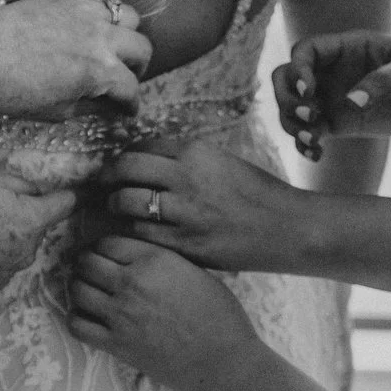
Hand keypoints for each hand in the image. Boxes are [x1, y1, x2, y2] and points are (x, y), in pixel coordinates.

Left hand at [0, 0, 151, 118]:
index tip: (126, 110)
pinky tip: (92, 28)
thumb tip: (111, 108)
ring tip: (112, 47)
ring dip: (127, 36)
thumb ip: (91, 107)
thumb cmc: (11, 90)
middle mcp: (101, 38)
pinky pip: (106, 0)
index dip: (130, 106)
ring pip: (131, 19)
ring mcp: (88, 12)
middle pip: (142, 49)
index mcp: (99, 73)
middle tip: (122, 78)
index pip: (131, 90)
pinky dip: (107, 15)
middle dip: (136, 69)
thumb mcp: (57, 111)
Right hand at [0, 168, 75, 301]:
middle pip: (35, 230)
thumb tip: (30, 191)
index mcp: (31, 221)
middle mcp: (25, 253)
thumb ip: (16, 183)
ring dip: (1, 240)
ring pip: (13, 251)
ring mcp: (4, 275)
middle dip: (21, 218)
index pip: (64, 205)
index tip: (71, 193)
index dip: (67, 195)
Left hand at [67, 235, 259, 390]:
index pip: (107, 242)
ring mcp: (120, 314)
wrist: (222, 363)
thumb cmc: (220, 316)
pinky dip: (78, 318)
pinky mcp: (115, 344)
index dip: (104, 247)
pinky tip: (91, 318)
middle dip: (87, 264)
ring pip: (76, 290)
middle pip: (86, 262)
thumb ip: (162, 260)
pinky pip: (77, 325)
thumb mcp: (195, 271)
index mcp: (154, 259)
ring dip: (80, 288)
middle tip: (94, 272)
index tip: (107, 255)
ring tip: (91, 293)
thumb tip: (138, 256)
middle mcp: (131, 282)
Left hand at [90, 138, 309, 274]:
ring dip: (116, 205)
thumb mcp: (222, 163)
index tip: (119, 164)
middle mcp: (185, 178)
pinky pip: (142, 234)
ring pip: (127, 203)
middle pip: (126, 169)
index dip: (125, 155)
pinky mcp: (185, 243)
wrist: (288, 228)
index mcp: (196, 153)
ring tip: (116, 208)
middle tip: (102, 183)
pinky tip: (134, 232)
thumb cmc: (257, 194)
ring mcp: (183, 212)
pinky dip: (132, 231)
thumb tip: (149, 161)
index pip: (142, 146)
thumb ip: (187, 161)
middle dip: (108, 176)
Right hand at [273, 32, 390, 159]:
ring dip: (292, 124)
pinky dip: (306, 144)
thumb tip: (350, 102)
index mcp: (345, 47)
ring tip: (313, 140)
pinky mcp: (339, 123)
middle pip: (286, 79)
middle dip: (287, 98)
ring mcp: (332, 97)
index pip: (305, 51)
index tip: (309, 91)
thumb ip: (383, 81)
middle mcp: (331, 71)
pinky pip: (310, 133)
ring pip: (292, 108)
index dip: (298, 69)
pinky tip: (317, 155)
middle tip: (309, 116)